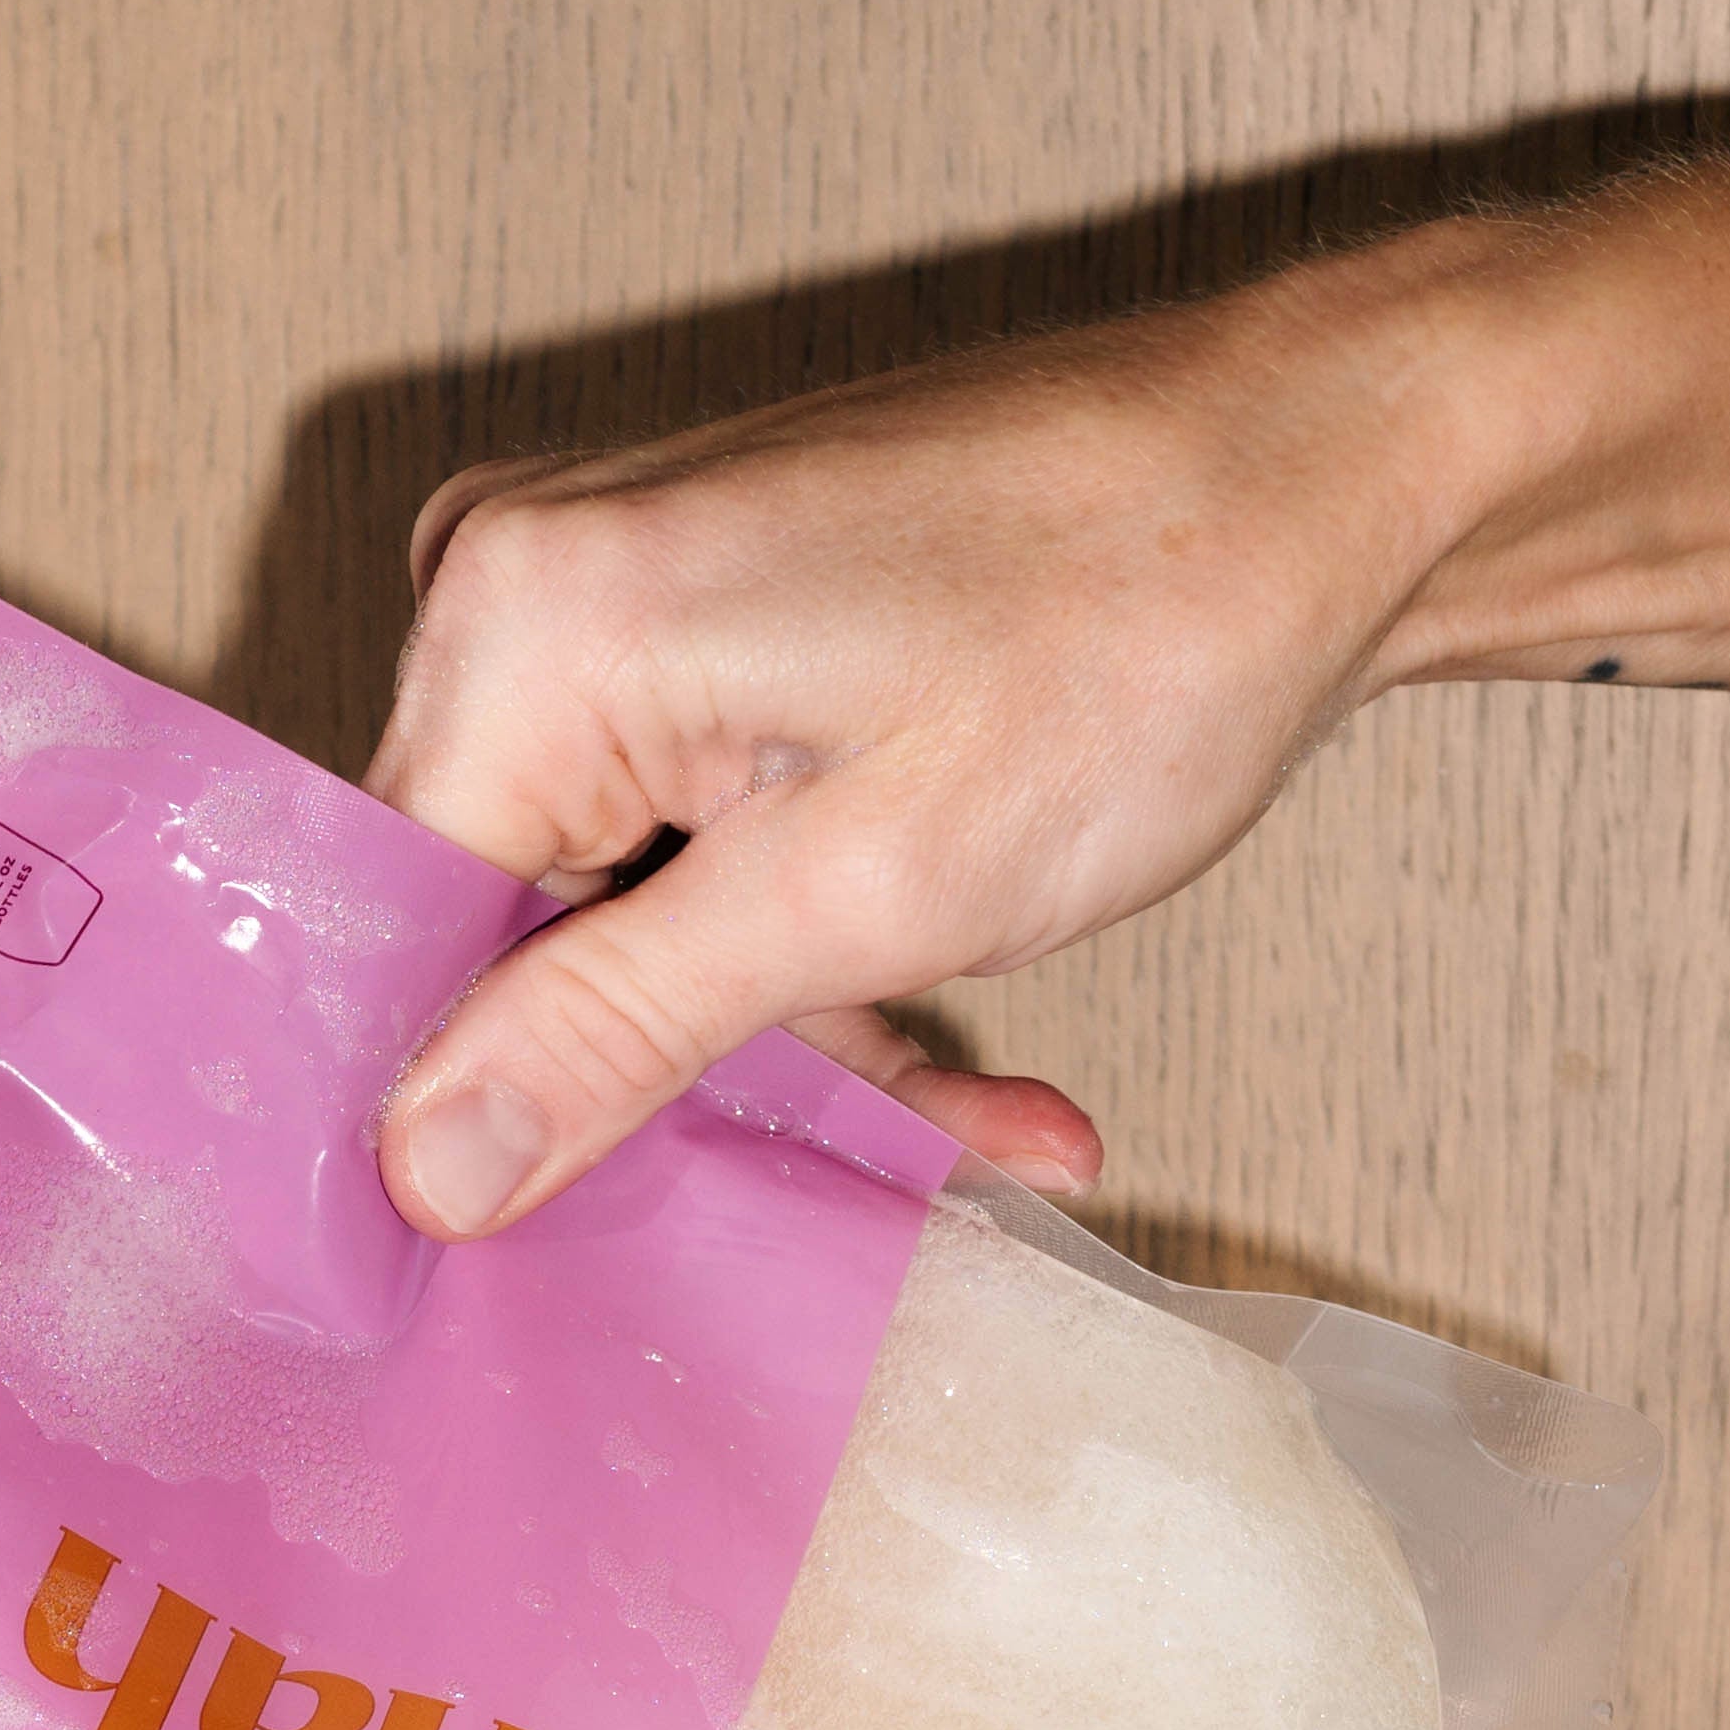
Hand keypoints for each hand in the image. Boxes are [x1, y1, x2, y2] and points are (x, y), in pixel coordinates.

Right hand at [367, 266, 1480, 1234]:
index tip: (527, 1261)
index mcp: (523, 626)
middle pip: (497, 934)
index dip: (454, 1117)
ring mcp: (614, 593)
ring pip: (612, 913)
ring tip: (991, 1116)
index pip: (389, 946)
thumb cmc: (1145, 625)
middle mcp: (527, 585)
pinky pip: (689, 844)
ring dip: (785, 1037)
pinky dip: (818, 952)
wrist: (1340, 468)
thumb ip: (614, 1031)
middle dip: (661, 1085)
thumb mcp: (864, 887)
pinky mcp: (697, 622)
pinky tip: (979, 1054)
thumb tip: (424, 1167)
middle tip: (822, 1201)